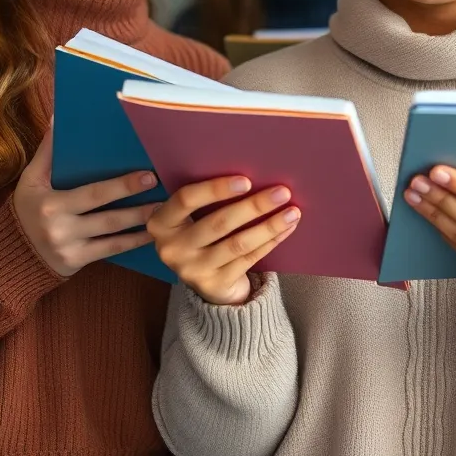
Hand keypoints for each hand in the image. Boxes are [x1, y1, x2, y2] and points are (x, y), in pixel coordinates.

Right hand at [12, 124, 162, 277]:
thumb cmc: (27, 208)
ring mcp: (70, 249)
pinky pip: (110, 252)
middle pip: (108, 218)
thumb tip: (57, 119)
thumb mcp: (31, 180)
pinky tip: (151, 235)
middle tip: (165, 195)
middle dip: (138, 208)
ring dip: (141, 225)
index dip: (122, 186)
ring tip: (165, 213)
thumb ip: (47, 152)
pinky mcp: (77, 262)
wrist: (13, 251)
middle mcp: (61, 229)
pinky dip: (132, 243)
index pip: (93, 194)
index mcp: (52, 205)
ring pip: (113, 236)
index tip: (148, 176)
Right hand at [148, 177, 300, 305]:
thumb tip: (254, 170)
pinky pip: (248, 259)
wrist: (206, 280)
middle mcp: (172, 248)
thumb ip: (208, 199)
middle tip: (283, 192)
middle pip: (218, 223)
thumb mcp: (194, 216)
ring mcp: (192, 270)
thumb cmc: (204, 233)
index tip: (247, 181)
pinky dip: (270, 242)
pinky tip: (286, 228)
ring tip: (293, 211)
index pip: (186, 199)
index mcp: (161, 223)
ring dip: (269, 225)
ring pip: (238, 244)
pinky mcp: (213, 285)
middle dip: (254, 206)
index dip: (216, 189)